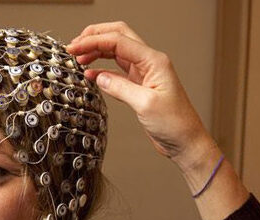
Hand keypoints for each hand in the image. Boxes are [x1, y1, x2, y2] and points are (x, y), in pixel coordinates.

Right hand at [67, 21, 216, 168]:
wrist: (185, 142)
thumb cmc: (175, 124)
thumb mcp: (145, 104)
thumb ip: (120, 88)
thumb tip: (98, 77)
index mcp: (153, 61)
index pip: (118, 41)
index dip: (93, 41)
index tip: (74, 48)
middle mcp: (149, 63)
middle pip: (118, 37)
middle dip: (94, 37)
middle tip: (74, 47)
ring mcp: (144, 73)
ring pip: (116, 52)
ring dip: (96, 51)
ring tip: (78, 58)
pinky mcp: (139, 86)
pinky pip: (117, 71)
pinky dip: (101, 69)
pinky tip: (89, 74)